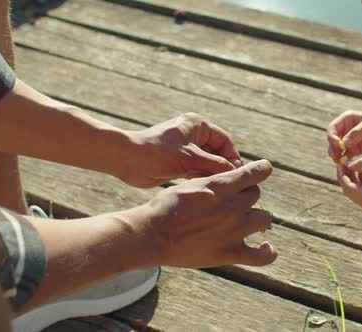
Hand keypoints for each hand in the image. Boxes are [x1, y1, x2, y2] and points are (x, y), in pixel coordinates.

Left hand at [122, 113, 241, 187]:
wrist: (125, 160)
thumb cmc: (156, 154)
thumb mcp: (190, 159)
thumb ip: (215, 165)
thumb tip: (236, 173)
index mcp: (197, 125)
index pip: (225, 141)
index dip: (232, 157)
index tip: (235, 174)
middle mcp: (193, 134)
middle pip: (217, 152)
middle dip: (222, 167)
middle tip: (228, 184)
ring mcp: (185, 148)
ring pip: (207, 163)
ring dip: (211, 175)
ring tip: (216, 189)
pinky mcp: (178, 161)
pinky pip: (196, 170)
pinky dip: (201, 178)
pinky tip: (203, 189)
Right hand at [134, 160, 277, 267]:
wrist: (152, 235)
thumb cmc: (167, 207)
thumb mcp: (191, 184)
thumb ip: (214, 182)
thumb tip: (230, 179)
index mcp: (220, 187)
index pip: (254, 173)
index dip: (262, 169)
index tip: (264, 168)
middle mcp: (232, 207)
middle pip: (255, 195)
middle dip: (246, 195)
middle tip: (234, 200)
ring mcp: (234, 231)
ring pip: (264, 218)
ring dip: (256, 217)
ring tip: (246, 220)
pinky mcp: (230, 253)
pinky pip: (261, 256)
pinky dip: (267, 252)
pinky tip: (266, 247)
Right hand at [326, 110, 361, 161]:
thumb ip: (357, 133)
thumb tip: (344, 143)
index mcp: (346, 119)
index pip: (332, 128)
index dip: (332, 136)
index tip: (337, 144)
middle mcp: (345, 130)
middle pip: (332, 140)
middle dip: (332, 148)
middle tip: (335, 157)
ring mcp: (349, 140)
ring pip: (337, 149)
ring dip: (336, 156)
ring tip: (339, 162)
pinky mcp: (355, 150)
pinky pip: (346, 155)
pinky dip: (344, 160)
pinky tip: (347, 164)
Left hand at [337, 159, 361, 212]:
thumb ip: (361, 164)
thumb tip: (347, 162)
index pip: (346, 186)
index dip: (342, 173)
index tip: (340, 162)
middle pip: (349, 190)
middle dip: (346, 175)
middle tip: (345, 162)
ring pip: (355, 191)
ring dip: (353, 178)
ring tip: (354, 164)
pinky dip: (361, 182)